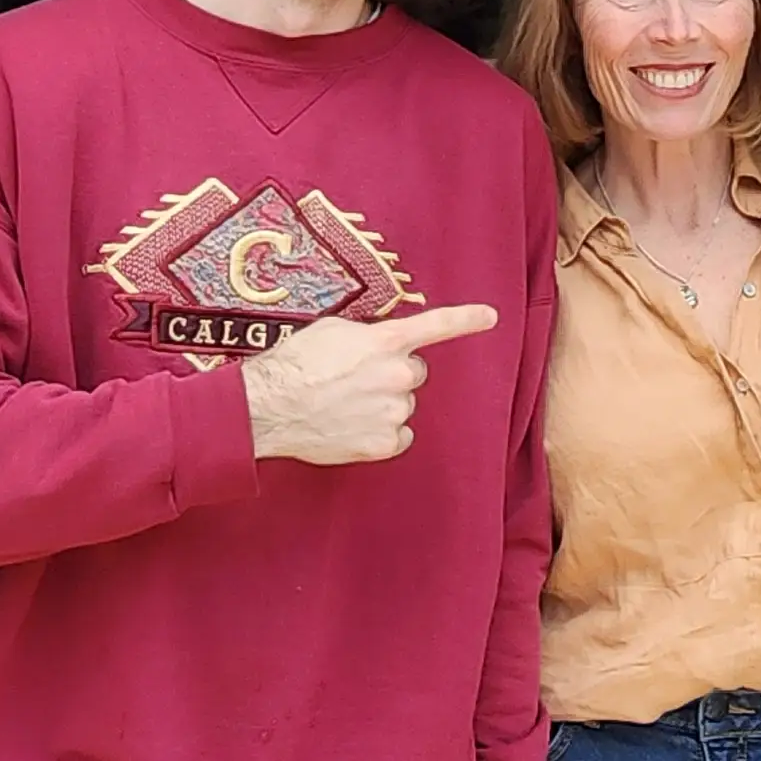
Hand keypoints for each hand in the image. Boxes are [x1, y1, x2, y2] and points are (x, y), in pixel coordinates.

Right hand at [244, 303, 500, 465]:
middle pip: (413, 373)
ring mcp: (393, 412)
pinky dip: (381, 433)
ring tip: (344, 403)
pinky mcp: (383, 444)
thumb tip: (381, 346)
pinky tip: (352, 426)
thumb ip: (368, 336)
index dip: (466, 320)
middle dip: (393, 374)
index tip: (491, 317)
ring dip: (383, 404)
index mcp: (387, 342)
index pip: (436, 326)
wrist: (268, 406)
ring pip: (403, 405)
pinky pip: (399, 436)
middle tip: (356, 379)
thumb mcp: (333, 331)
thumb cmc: (294, 364)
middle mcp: (397, 376)